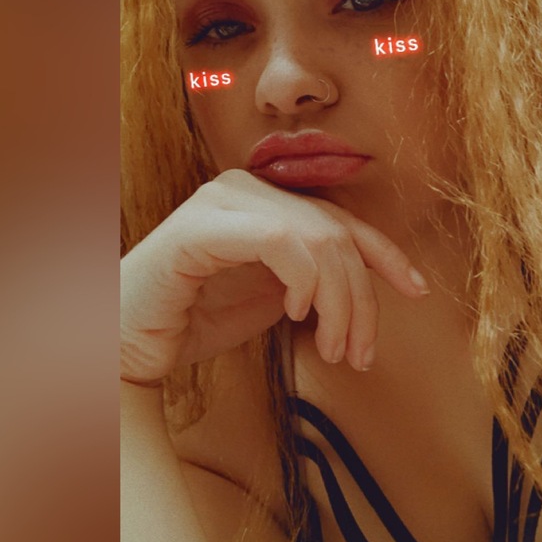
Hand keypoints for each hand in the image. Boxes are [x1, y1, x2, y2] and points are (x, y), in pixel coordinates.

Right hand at [121, 169, 427, 382]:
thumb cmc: (195, 318)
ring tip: (333, 348)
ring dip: (338, 301)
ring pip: (317, 237)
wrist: (125, 344)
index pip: (342, 219)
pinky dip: (303, 280)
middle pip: (337, 232)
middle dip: (361, 299)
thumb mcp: (274, 296)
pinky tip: (296, 315)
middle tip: (358, 353)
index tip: (417, 290)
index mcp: (265, 200)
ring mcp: (222, 200)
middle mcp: (246, 188)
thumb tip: (368, 285)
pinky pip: (280, 240)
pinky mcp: (201, 225)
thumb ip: (315, 278)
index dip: (386, 254)